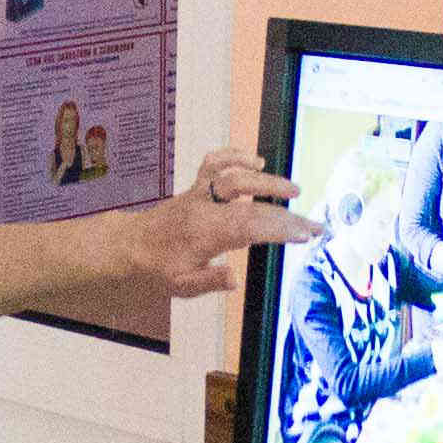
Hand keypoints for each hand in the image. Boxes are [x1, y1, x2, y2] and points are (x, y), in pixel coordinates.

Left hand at [115, 151, 311, 298]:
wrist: (130, 248)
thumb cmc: (158, 269)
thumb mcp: (181, 286)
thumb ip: (209, 280)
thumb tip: (233, 279)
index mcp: (202, 235)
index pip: (248, 227)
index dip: (279, 228)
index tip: (305, 233)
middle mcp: (202, 209)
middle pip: (249, 203)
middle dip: (284, 212)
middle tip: (312, 222)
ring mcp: (198, 195)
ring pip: (233, 177)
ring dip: (265, 180)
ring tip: (293, 190)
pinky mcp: (195, 187)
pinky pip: (214, 163)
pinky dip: (235, 156)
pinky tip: (256, 161)